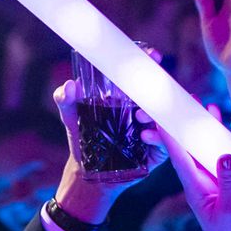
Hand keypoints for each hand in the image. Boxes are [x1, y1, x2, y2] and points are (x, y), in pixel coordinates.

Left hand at [52, 77, 165, 222]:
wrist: (86, 174)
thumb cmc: (82, 139)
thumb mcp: (71, 117)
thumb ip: (65, 100)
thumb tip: (69, 86)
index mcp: (129, 98)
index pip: (145, 77)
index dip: (151, 64)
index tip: (152, 56)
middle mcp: (145, 111)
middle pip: (161, 94)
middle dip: (161, 87)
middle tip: (151, 85)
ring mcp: (152, 131)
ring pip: (165, 118)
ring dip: (156, 115)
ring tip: (139, 115)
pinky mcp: (155, 153)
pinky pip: (164, 144)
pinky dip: (158, 139)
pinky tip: (145, 136)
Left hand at [163, 114, 230, 230]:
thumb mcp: (229, 211)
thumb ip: (229, 184)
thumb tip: (227, 157)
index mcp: (196, 187)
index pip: (180, 157)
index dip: (171, 135)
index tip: (162, 115)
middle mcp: (206, 181)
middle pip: (195, 147)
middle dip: (191, 125)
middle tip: (189, 102)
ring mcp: (221, 181)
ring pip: (216, 149)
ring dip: (215, 130)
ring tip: (212, 108)